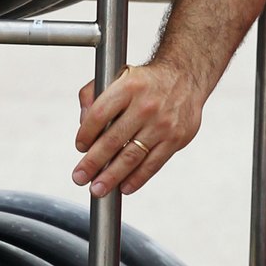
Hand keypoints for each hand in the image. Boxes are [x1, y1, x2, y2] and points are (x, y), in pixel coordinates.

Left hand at [72, 62, 203, 197]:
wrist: (186, 76)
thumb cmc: (146, 82)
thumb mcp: (118, 76)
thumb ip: (93, 95)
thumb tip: (82, 123)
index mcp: (128, 87)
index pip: (99, 115)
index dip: (86, 134)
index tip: (80, 147)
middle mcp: (146, 106)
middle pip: (113, 140)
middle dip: (93, 163)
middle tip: (79, 177)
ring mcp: (162, 124)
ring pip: (132, 156)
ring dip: (112, 176)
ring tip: (97, 189)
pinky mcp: (176, 139)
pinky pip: (153, 164)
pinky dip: (137, 179)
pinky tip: (124, 187)